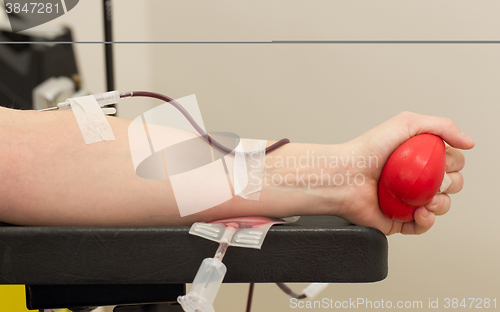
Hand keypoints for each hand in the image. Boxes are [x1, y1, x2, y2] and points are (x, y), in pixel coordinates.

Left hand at [339, 112, 473, 234]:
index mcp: (419, 158)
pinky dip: (427, 221)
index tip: (444, 160)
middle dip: (452, 184)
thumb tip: (468, 143)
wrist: (344, 175)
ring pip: (440, 206)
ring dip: (442, 204)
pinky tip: (421, 212)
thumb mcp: (406, 123)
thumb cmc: (368, 149)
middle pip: (451, 185)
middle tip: (436, 180)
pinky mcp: (398, 220)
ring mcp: (407, 200)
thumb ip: (441, 126)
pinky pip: (421, 226)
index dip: (454, 163)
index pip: (451, 163)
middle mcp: (415, 180)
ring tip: (427, 199)